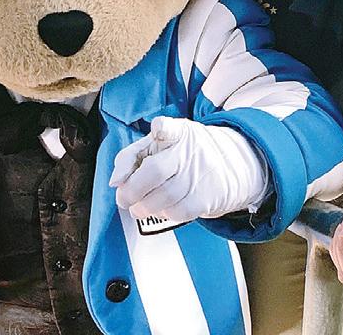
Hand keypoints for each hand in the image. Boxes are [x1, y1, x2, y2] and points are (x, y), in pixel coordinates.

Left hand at [109, 116, 265, 221]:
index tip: (158, 129)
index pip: (170, 127)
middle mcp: (189, 151)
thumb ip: (130, 157)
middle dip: (132, 190)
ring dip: (143, 207)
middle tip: (124, 198)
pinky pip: (178, 212)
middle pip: (155, 171)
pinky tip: (159, 210)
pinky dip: (162, 214)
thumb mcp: (157, 145)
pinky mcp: (206, 197)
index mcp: (177, 132)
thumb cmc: (181, 155)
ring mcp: (199, 175)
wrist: (227, 166)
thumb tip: (115, 181)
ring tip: (138, 208)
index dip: (162, 128)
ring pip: (164, 197)